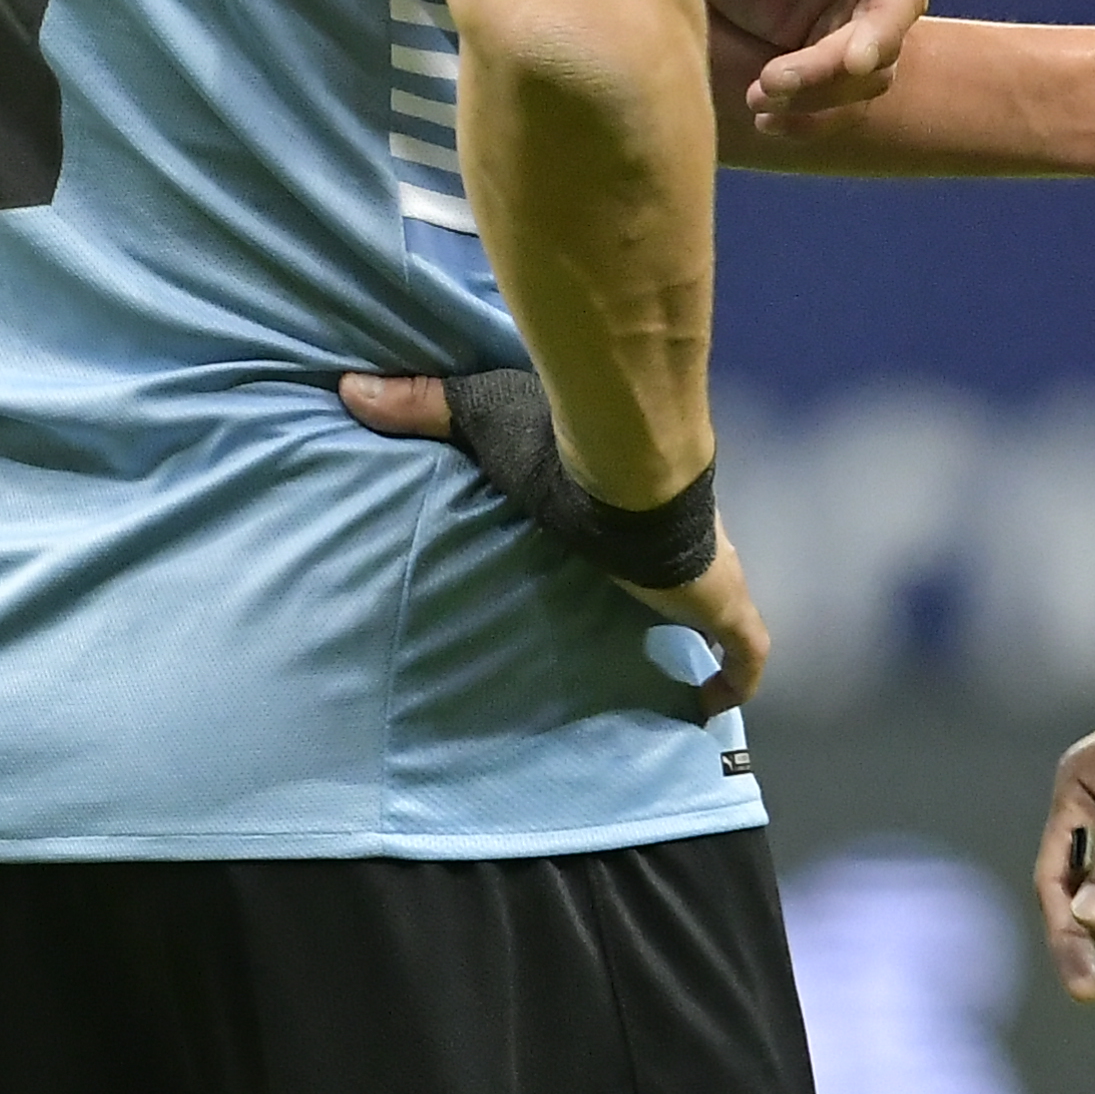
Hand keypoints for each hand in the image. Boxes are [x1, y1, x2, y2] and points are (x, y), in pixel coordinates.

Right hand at [345, 369, 768, 715]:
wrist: (627, 465)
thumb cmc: (562, 444)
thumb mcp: (482, 422)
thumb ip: (423, 405)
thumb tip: (350, 388)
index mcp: (632, 498)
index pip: (643, 521)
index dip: (637, 544)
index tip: (625, 566)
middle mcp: (678, 536)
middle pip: (690, 567)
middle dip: (679, 595)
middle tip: (650, 630)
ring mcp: (707, 572)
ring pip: (723, 610)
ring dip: (709, 638)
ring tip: (682, 678)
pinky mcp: (722, 603)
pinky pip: (744, 651)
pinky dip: (735, 675)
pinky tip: (709, 705)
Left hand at [678, 0, 933, 131]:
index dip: (886, 29)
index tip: (849, 62)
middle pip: (885, 43)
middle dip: (834, 74)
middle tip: (770, 84)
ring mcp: (855, 10)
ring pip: (864, 79)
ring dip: (817, 99)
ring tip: (757, 97)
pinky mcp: (822, 42)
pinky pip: (835, 95)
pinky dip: (807, 113)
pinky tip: (764, 117)